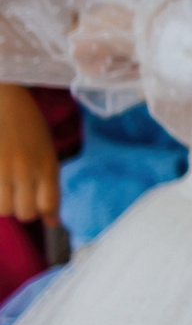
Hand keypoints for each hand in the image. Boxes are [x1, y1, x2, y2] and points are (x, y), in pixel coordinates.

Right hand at [0, 83, 58, 223]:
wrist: (5, 101)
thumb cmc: (28, 127)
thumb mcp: (46, 152)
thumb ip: (50, 185)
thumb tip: (54, 223)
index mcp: (47, 164)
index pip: (49, 205)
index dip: (47, 215)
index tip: (44, 213)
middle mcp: (25, 169)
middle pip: (25, 212)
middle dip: (23, 210)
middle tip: (20, 196)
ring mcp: (2, 169)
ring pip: (3, 209)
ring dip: (4, 205)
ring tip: (5, 189)